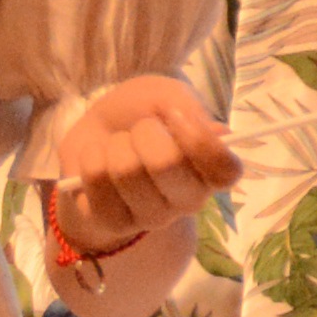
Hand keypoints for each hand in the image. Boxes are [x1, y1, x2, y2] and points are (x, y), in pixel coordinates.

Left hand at [38, 72, 243, 250]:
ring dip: (116, 144)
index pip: (225, 170)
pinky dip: (91, 156)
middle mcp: (189, 201)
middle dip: (145, 131)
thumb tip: (215, 132)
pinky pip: (97, 179)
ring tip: (119, 145)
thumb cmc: (143, 113)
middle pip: (166, 164)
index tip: (175, 115)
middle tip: (141, 128)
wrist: (98, 130)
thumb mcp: (168, 95)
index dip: (199, 140)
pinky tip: (100, 159)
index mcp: (212, 171)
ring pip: (126, 171)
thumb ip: (189, 107)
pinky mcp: (114, 221)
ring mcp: (152, 217)